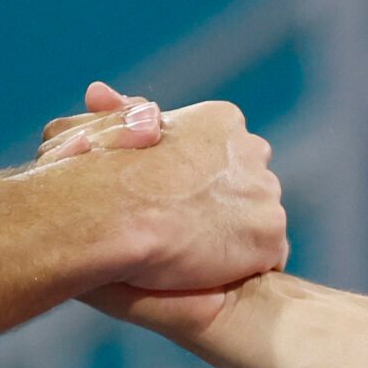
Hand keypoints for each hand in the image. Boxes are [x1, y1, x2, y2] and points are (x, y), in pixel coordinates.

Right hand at [43, 82, 282, 334]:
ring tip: (194, 253)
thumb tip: (97, 92)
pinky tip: (213, 274)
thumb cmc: (99, 169)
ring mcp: (266, 194)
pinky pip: (267, 258)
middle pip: (247, 184)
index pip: (225, 154)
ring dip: (234, 236)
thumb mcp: (105, 127)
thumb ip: (116, 113)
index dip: (197, 180)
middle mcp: (254, 149)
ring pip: (257, 220)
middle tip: (184, 227)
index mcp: (222, 119)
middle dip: (223, 204)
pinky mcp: (270, 236)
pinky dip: (244, 268)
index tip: (169, 196)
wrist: (113, 211)